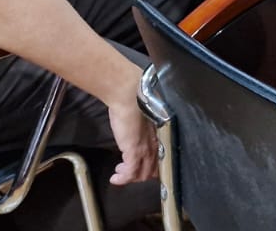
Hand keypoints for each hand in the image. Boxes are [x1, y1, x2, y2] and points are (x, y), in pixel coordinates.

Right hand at [106, 70, 157, 184]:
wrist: (128, 95)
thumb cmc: (134, 100)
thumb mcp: (142, 116)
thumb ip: (143, 125)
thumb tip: (136, 128)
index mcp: (160, 133)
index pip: (160, 157)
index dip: (151, 165)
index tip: (141, 165)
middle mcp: (156, 143)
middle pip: (153, 169)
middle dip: (140, 173)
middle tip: (128, 171)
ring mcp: (146, 149)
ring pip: (142, 174)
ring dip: (130, 177)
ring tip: (120, 173)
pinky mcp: (134, 152)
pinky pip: (130, 173)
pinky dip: (122, 179)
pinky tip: (115, 179)